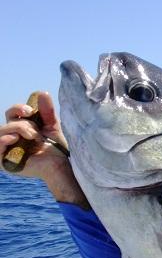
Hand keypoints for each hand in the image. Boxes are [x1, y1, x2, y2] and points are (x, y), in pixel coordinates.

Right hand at [1, 93, 88, 207]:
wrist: (60, 165)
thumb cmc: (56, 148)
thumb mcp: (52, 126)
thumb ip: (47, 111)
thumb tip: (42, 92)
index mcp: (21, 128)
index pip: (12, 113)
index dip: (18, 108)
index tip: (29, 111)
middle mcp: (13, 137)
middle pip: (8, 121)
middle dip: (23, 123)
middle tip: (36, 132)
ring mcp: (8, 149)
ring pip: (2, 131)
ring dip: (19, 130)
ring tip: (33, 138)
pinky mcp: (5, 161)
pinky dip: (2, 141)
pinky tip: (14, 139)